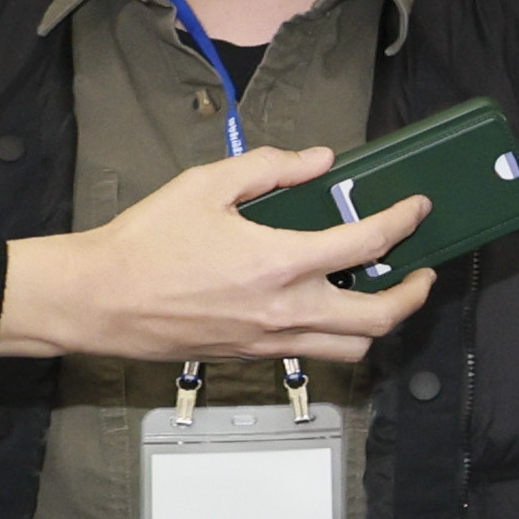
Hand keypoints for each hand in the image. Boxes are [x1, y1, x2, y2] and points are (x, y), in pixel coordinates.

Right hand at [0, 145, 432, 362]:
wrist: (95, 300)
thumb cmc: (143, 244)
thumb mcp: (204, 186)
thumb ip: (269, 169)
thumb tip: (318, 162)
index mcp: (279, 262)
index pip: (367, 243)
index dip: (403, 222)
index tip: (417, 208)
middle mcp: (284, 310)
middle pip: (379, 317)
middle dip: (413, 293)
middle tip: (422, 271)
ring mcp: (270, 340)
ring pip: (353, 348)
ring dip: (379, 322)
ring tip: (382, 295)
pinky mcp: (252, 356)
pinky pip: (314, 353)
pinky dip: (337, 335)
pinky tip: (328, 306)